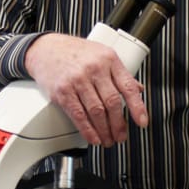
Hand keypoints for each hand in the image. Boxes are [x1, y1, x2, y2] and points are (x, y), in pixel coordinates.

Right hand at [25, 33, 147, 145]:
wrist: (46, 49)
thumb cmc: (75, 52)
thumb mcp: (102, 54)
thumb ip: (119, 73)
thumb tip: (137, 90)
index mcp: (109, 59)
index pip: (127, 87)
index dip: (137, 107)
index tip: (142, 122)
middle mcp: (94, 68)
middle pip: (112, 102)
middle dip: (119, 125)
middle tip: (121, 136)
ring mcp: (77, 80)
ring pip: (96, 111)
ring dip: (104, 131)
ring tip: (108, 140)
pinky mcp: (62, 91)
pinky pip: (78, 115)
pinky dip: (88, 130)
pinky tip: (94, 138)